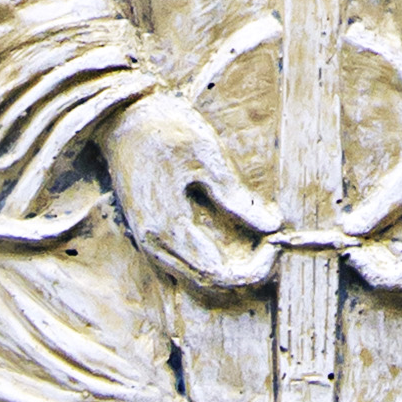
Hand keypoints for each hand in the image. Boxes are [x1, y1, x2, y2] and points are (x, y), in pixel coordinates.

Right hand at [101, 91, 277, 296]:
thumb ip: (237, 196)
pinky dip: (215, 258)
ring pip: (196, 277)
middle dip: (246, 270)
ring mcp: (150, 242)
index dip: (252, 268)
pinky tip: (234, 234)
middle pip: (207, 283)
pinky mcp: (152, 234)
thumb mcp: (209, 157)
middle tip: (274, 241)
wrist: (125, 118)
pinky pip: (187, 263)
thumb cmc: (167, 131)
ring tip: (259, 237)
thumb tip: (272, 225)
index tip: (277, 243)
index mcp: (166, 229)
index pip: (216, 274)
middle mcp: (154, 245)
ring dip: (231, 266)